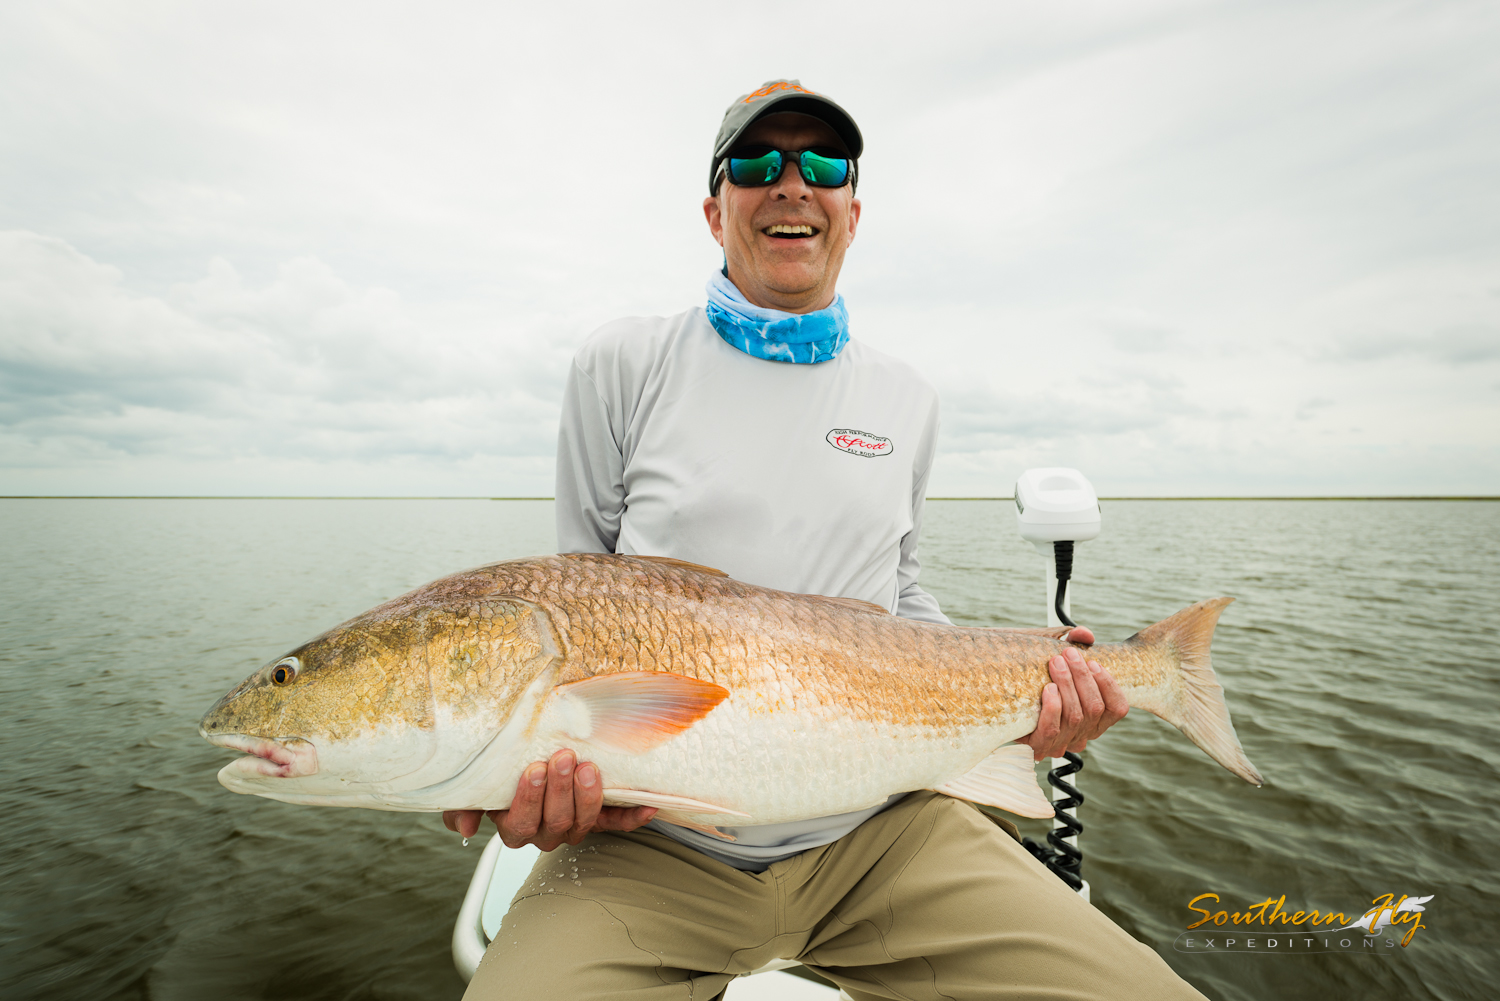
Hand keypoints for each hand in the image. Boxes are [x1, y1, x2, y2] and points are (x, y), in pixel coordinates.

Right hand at [442, 749, 657, 851]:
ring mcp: (574, 826)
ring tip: (588, 767)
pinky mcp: (599, 819)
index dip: (528, 798)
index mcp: (515, 827)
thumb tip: (465, 826)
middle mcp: (545, 832)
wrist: (527, 768)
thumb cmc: (499, 779)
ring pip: (584, 821)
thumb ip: (463, 805)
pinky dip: (633, 817)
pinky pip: (617, 824)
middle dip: (560, 789)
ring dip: (589, 795)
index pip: (521, 821)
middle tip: (563, 758)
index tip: (533, 769)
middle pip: (555, 820)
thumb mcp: (475, 789)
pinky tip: (647, 806)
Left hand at [1018, 629, 1128, 760]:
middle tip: (1068, 654)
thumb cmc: (1035, 677)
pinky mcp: (1038, 745)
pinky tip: (1048, 689)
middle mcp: (1082, 734)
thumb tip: (1085, 634)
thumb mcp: (1057, 659)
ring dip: (1067, 685)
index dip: (1109, 685)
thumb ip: (1074, 643)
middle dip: (1083, 677)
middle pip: (1094, 708)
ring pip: (1075, 717)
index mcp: (1094, 719)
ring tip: (1056, 663)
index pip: (1117, 708)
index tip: (1094, 662)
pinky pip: (1051, 730)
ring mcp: (1061, 742)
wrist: (997, 701)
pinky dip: (1052, 707)